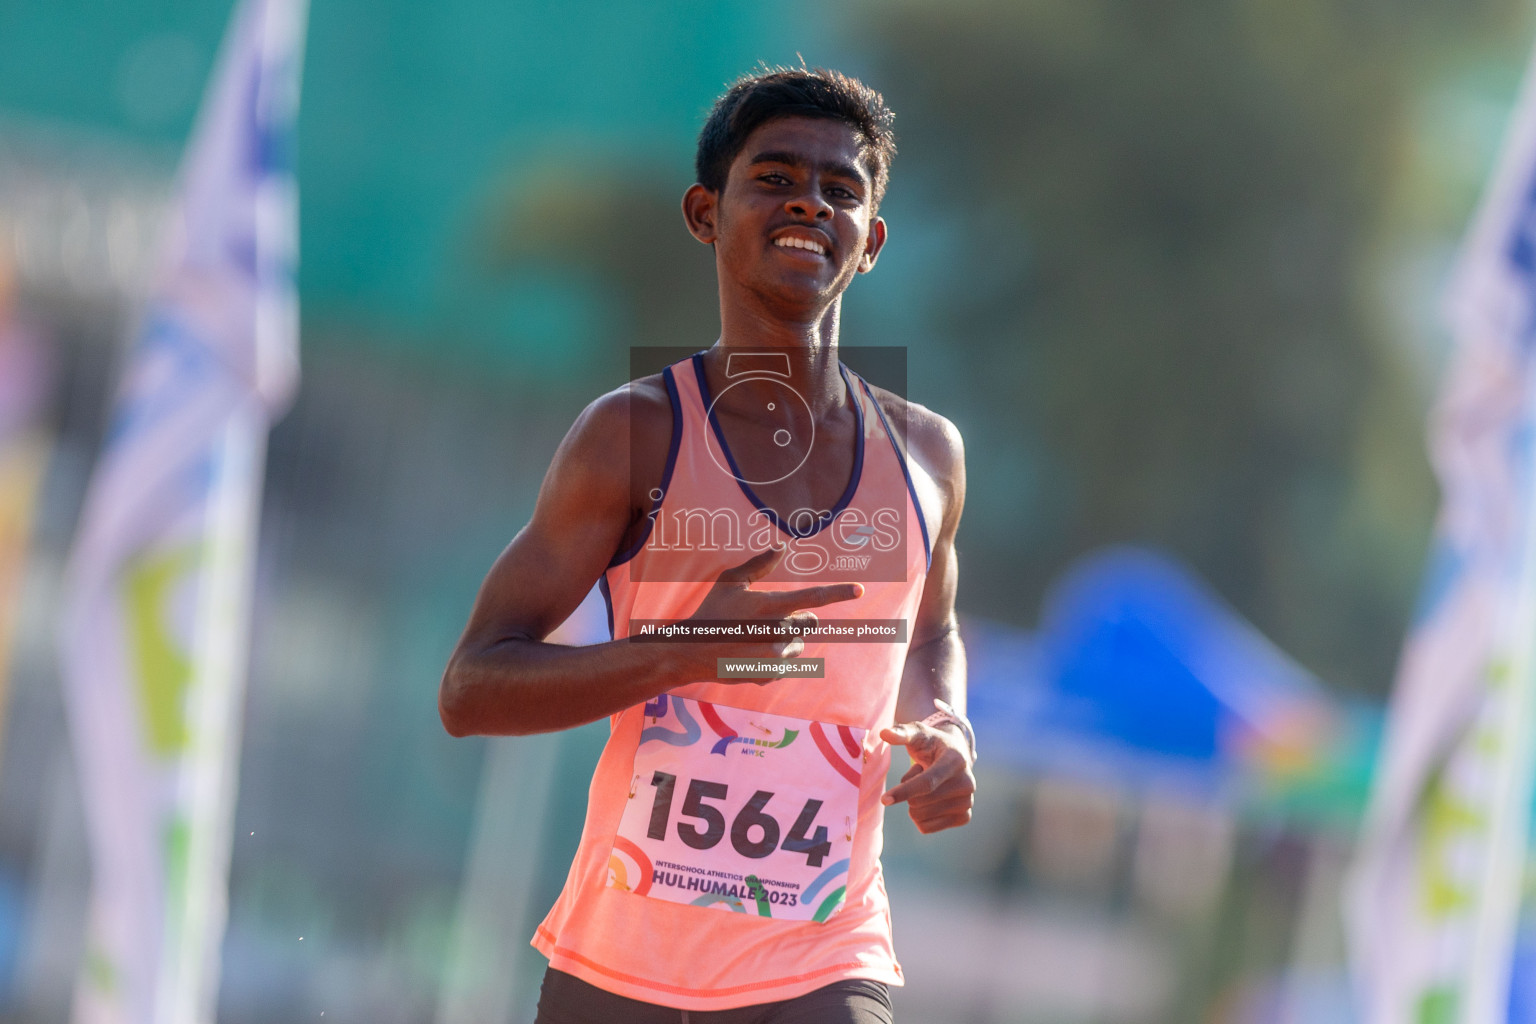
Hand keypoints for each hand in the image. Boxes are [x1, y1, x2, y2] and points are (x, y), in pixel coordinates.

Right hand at [687, 547, 863, 681]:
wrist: (693, 653)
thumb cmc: (712, 612)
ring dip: (787, 639)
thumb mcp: (730, 582)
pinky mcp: (772, 673)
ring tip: (757, 637)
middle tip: (770, 618)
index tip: (860, 589)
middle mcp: (778, 631)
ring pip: (799, 644)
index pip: (814, 598)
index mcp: (771, 606)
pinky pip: (787, 662)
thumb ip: (759, 564)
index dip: (839, 592)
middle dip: (798, 619)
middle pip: (809, 622)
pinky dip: (776, 657)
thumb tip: (782, 546)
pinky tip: (753, 653)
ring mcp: (776, 656)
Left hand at [879, 720, 975, 832]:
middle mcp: (967, 783)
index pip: (927, 782)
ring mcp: (967, 802)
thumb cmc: (931, 744)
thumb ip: (901, 733)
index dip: (904, 791)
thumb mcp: (918, 734)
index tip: (884, 799)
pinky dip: (919, 817)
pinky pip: (926, 828)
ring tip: (926, 785)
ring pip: (920, 816)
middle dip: (907, 791)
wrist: (955, 756)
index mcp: (956, 761)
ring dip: (913, 802)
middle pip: (919, 802)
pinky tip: (929, 800)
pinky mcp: (964, 817)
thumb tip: (884, 733)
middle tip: (919, 774)